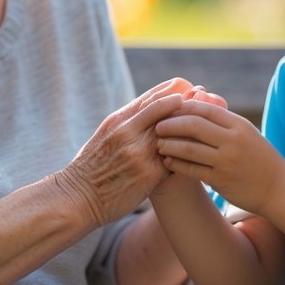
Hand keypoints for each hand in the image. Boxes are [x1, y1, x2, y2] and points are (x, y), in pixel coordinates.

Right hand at [52, 80, 193, 226]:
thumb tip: (147, 107)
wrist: (77, 197)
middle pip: (167, 111)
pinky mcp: (147, 174)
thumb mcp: (105, 134)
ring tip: (206, 125)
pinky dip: (184, 156)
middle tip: (207, 98)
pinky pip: (173, 161)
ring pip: (174, 134)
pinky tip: (197, 154)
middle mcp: (129, 132)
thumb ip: (126, 121)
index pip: (152, 98)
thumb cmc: (90, 167)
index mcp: (118, 120)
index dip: (173, 90)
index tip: (189, 87)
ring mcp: (139, 152)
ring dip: (191, 129)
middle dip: (188, 104)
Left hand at [154, 101, 284, 215]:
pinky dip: (176, 164)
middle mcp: (233, 141)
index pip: (205, 109)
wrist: (279, 189)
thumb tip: (197, 105)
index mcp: (239, 125)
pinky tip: (168, 161)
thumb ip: (225, 122)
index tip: (170, 110)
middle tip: (158, 126)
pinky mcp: (221, 181)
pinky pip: (192, 169)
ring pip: (189, 148)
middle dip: (171, 124)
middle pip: (194, 126)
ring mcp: (227, 161)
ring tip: (159, 144)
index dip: (184, 108)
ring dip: (170, 145)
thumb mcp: (247, 134)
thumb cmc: (260, 158)